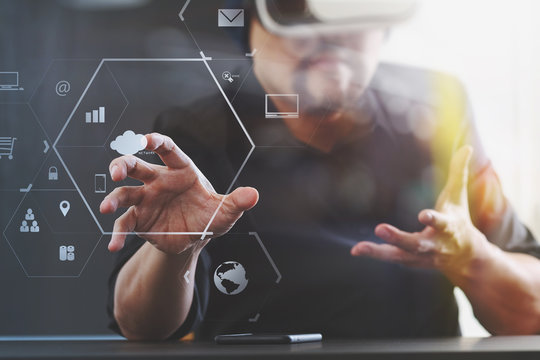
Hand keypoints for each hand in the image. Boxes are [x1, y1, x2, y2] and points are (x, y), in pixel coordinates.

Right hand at [100, 133, 258, 253]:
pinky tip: (114, 246)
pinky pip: (125, 224)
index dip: (156, 142)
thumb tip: (253, 195)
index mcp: (180, 171)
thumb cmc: (208, 216)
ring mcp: (146, 199)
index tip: (146, 140)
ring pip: (124, 193)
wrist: (195, 238)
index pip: (167, 150)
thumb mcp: (225, 211)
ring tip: (107, 208)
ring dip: (113, 198)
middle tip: (117, 172)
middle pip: (136, 166)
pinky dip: (117, 234)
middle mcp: (158, 181)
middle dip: (124, 165)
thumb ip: (236, 202)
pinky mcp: (139, 219)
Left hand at [351, 146, 489, 277]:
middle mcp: (434, 245)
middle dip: (399, 238)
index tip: (423, 215)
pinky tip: (356, 250)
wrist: (466, 258)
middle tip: (380, 229)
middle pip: (416, 244)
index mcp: (448, 228)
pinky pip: (390, 257)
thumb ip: (459, 172)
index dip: (434, 220)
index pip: (442, 223)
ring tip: (359, 248)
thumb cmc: (458, 220)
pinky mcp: (409, 261)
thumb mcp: (459, 197)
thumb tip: (467, 147)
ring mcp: (420, 256)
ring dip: (378, 252)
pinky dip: (374, 254)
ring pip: (399, 254)